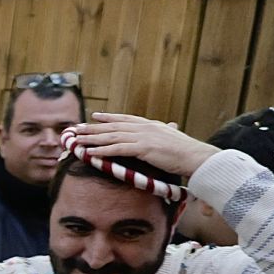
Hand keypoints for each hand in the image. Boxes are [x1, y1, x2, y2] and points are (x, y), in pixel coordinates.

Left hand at [71, 113, 219, 179]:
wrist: (196, 156)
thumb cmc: (186, 151)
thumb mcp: (172, 138)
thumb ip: (166, 131)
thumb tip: (171, 126)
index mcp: (151, 124)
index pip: (126, 118)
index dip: (109, 117)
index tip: (95, 116)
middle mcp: (145, 127)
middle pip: (114, 126)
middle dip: (93, 128)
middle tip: (77, 129)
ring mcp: (144, 137)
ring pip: (112, 136)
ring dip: (93, 138)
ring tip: (77, 140)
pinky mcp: (143, 148)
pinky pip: (118, 149)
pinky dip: (103, 150)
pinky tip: (91, 152)